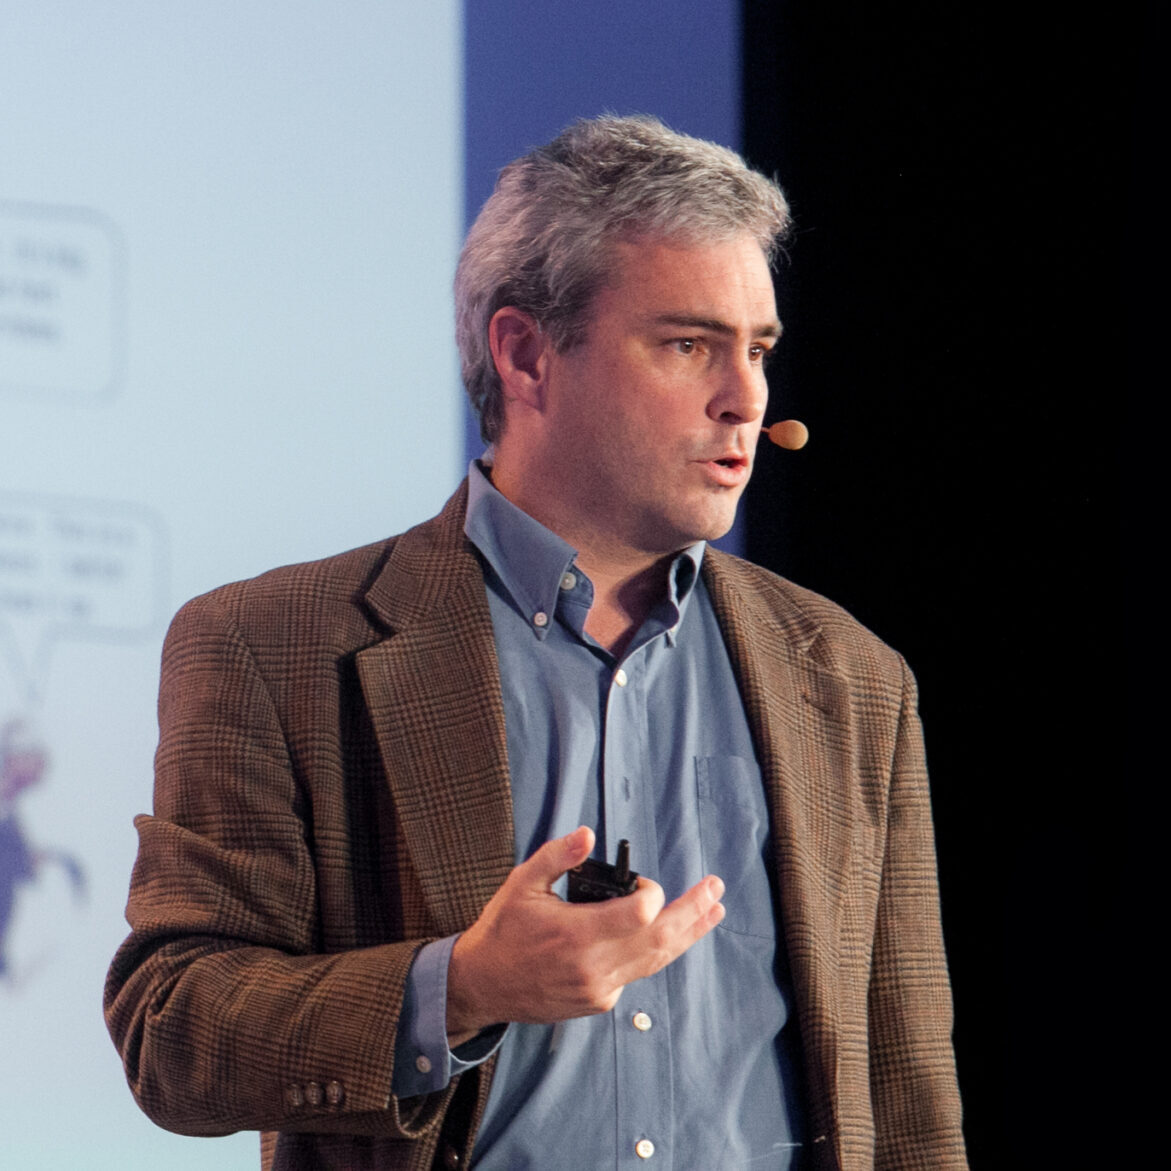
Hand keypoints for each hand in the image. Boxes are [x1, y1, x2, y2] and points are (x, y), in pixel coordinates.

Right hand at [446, 826, 723, 1044]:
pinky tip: (663, 933)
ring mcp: (599, 990)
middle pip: (661, 940)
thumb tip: (588, 834)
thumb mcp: (522, 884)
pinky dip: (652, 950)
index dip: (652, 894)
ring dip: (688, 935)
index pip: (640, 916)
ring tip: (713, 912)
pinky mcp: (599, 1002)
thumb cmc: (503, 929)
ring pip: (656, 961)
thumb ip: (556, 857)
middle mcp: (594, 967)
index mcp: (576, 935)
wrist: (483, 984)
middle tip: (715, 890)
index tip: (641, 883)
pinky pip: (635, 972)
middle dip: (693, 913)